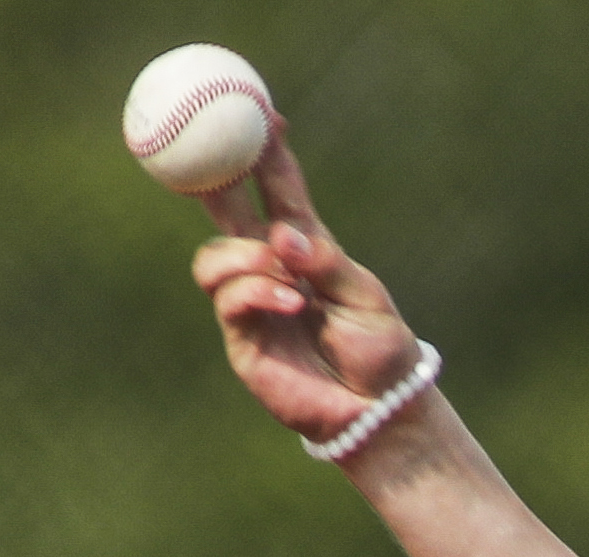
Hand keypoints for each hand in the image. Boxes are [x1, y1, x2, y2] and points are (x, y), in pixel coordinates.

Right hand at [188, 125, 421, 443]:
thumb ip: (326, 264)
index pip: (278, 191)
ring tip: (288, 277)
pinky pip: (229, 301)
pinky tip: (289, 302)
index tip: (264, 113)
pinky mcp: (243, 341)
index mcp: (306, 251)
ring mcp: (252, 305)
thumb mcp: (365, 298)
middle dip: (211, 180)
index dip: (267, 154)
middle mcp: (271, 271)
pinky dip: (257, 292)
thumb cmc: (381, 353)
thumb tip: (284, 236)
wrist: (380, 411)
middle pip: (226, 214)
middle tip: (207, 151)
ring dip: (246, 256)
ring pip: (214, 258)